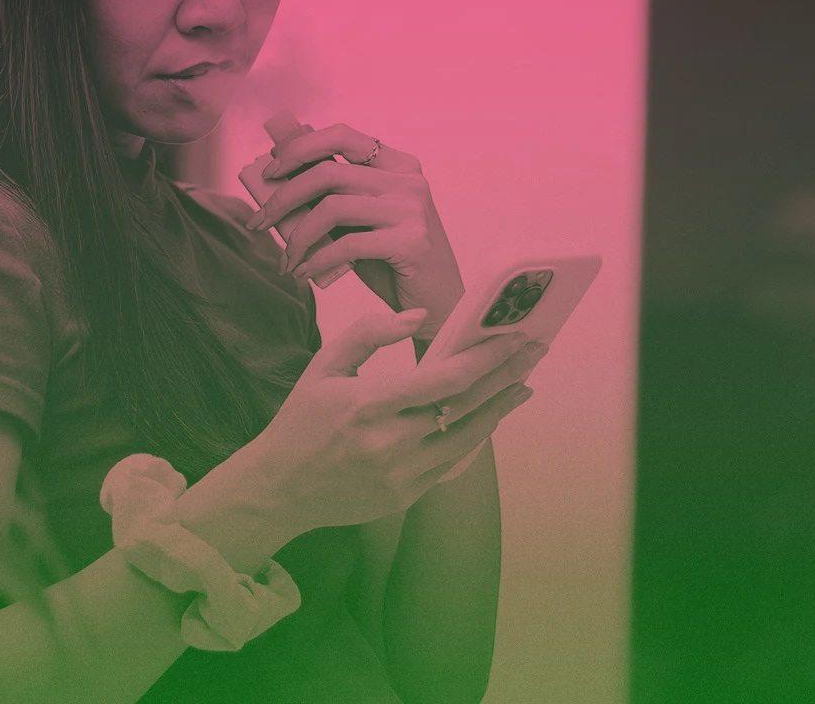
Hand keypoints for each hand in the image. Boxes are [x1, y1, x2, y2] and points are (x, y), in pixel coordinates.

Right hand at [184, 310, 542, 555]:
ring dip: (500, 410)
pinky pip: (452, 464)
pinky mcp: (406, 496)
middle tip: (534, 354)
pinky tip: (489, 419)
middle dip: (505, 377)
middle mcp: (390, 442)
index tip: (513, 339)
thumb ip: (369, 333)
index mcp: (368, 403)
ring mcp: (401, 474)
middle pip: (465, 407)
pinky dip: (475, 438)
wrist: (280, 488)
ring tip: (523, 385)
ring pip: (468, 439)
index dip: (485, 359)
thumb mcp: (324, 366)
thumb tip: (419, 317)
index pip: (443, 380)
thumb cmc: (301, 420)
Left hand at [246, 123, 463, 340]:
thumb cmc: (392, 261)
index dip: (299, 148)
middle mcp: (407, 180)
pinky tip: (304, 272)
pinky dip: (316, 259)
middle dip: (283, 197)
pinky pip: (345, 244)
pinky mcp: (410, 242)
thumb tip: (279, 169)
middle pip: (328, 172)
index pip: (342, 135)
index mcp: (397, 165)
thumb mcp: (361, 220)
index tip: (270, 171)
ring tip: (286, 258)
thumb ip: (334, 194)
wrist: (438, 304)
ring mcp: (411, 209)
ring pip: (331, 207)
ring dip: (296, 236)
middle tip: (259, 222)